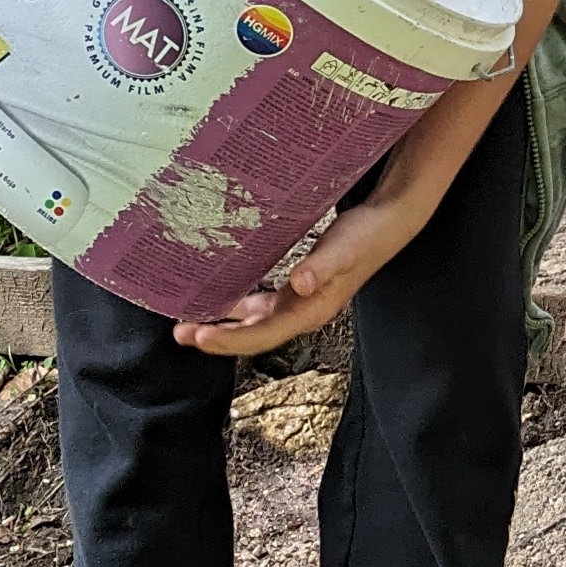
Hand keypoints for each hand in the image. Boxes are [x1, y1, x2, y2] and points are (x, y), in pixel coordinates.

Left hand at [172, 182, 416, 357]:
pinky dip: (236, 308)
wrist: (384, 227)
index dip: (231, 339)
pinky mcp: (294, 291)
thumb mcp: (344, 250)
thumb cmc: (364, 238)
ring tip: (187, 325)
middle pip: (252, 337)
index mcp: (310, 312)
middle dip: (216, 339)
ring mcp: (297, 305)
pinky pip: (259, 307)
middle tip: (181, 333)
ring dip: (221, 327)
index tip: (201, 336)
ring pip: (252, 325)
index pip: (263, 335)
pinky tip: (217, 299)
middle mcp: (301, 314)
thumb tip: (300, 284)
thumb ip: (322, 267)